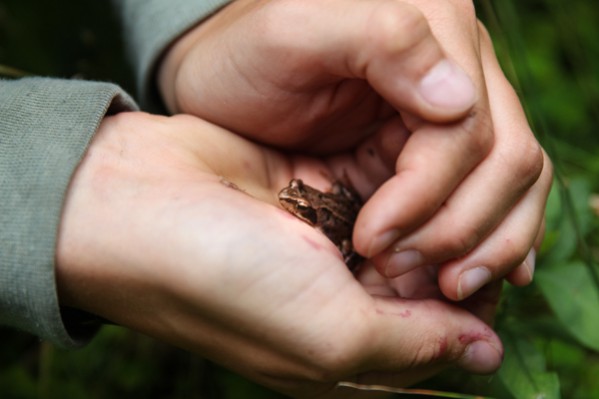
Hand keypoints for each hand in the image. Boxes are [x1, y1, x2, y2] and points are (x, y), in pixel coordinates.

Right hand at [55, 113, 502, 396]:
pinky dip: (398, 192)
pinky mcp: (313, 200)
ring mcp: (324, 251)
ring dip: (425, 226)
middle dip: (446, 268)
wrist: (142, 201)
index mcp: (340, 358)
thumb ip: (412, 347)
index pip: (433, 352)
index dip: (469, 320)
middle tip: (444, 235)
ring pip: (405, 244)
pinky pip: (376, 201)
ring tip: (423, 203)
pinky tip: (404, 174)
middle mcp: (336, 307)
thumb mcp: (328, 334)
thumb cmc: (227, 281)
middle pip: (423, 295)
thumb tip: (488, 359)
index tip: (482, 279)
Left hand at [157, 0, 551, 299]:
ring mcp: (450, 115)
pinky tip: (485, 273)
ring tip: (456, 289)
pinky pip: (486, 195)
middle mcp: (459, 70)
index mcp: (435, 32)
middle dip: (464, 228)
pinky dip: (490, 236)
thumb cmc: (243, 56)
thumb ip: (383, 43)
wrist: (222, 80)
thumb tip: (461, 101)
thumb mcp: (291, 34)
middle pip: (505, 161)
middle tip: (417, 276)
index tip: (374, 240)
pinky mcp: (430, 153)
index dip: (429, 197)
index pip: (466, 132)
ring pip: (511, 182)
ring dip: (491, 242)